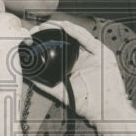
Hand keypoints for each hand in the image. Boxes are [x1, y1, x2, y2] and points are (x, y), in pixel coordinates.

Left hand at [30, 19, 135, 135]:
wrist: (105, 111)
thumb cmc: (88, 104)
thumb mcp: (62, 92)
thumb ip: (46, 85)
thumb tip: (29, 78)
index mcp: (76, 63)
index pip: (61, 45)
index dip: (48, 38)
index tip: (34, 36)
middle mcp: (85, 56)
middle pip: (68, 38)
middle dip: (53, 30)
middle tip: (38, 27)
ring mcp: (95, 53)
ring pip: (78, 35)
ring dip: (63, 27)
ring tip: (49, 24)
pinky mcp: (103, 53)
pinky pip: (88, 40)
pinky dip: (76, 32)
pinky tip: (65, 27)